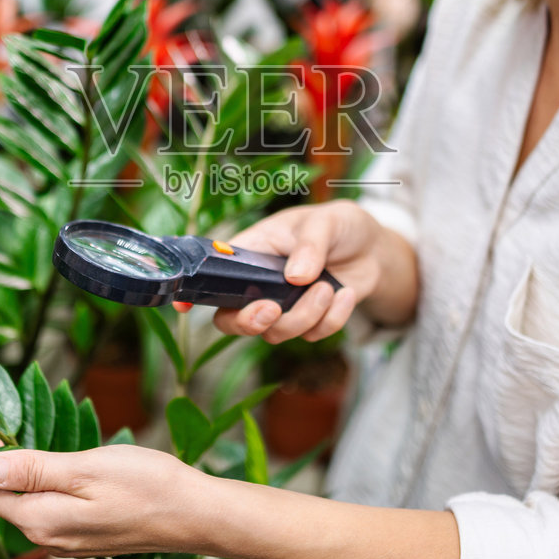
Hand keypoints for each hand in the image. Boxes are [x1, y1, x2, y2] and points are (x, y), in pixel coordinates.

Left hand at [0, 436, 211, 557]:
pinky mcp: (84, 534)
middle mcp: (47, 535)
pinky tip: (29, 468)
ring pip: (19, 503)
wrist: (196, 516)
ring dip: (1, 473)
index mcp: (41, 518)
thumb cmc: (147, 485)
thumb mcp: (84, 468)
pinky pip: (40, 508)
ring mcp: (66, 538)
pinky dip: (26, 484)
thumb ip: (30, 469)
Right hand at [185, 202, 384, 342]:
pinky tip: (346, 293)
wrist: (375, 251)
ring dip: (305, 315)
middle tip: (273, 309)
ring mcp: (283, 307)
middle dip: (249, 323)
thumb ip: (310, 245)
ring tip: (329, 287)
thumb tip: (295, 278)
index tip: (183, 305)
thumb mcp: (327, 222)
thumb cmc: (340, 226)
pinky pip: (312, 336)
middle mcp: (260, 285)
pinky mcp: (310, 322)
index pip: (212, 275)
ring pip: (275, 333)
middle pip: (231, 321)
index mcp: (251, 253)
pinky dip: (333, 319)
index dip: (193, 293)